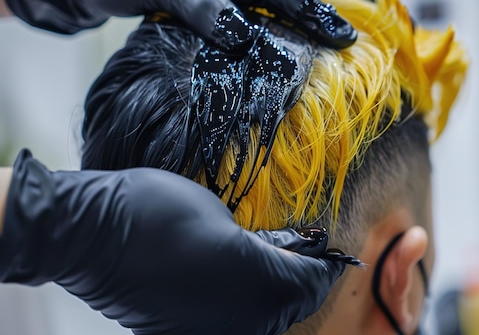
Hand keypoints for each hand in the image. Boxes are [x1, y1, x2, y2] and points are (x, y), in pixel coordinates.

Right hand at [0, 150, 343, 334]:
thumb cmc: (156, 210)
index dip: (326, 266)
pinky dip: (247, 306)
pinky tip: (242, 283)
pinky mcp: (184, 332)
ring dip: (277, 296)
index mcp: (258, 284)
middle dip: (304, 281)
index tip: (333, 252)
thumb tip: (282, 252)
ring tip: (278, 265)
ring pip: (264, 321)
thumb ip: (261, 242)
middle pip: (291, 306)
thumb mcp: (220, 215)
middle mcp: (241, 320)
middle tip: (307, 254)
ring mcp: (211, 330)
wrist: (91, 233)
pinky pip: (233, 323)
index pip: (311, 282)